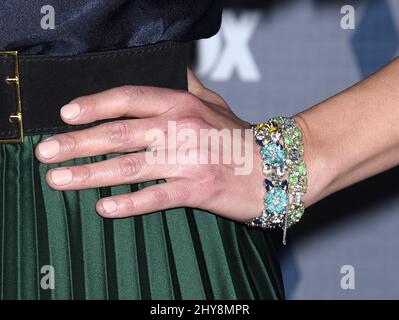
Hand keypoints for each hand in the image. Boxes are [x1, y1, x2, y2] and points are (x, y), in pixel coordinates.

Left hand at [35, 70, 264, 221]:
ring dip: (91, 174)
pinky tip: (104, 208)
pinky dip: (129, 203)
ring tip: (59, 180)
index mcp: (182, 104)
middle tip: (46, 153)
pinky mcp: (198, 189)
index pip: (129, 98)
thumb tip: (169, 67)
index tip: (66, 115)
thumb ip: (187, 85)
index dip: (95, 105)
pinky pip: (157, 197)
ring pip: (130, 166)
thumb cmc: (239, 136)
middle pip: (119, 133)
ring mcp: (189, 160)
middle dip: (77, 143)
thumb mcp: (214, 103)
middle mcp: (181, 128)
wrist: (276, 166)